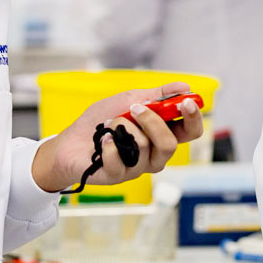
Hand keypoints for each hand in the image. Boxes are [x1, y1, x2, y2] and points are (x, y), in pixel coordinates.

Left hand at [31, 82, 204, 192]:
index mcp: (161, 134)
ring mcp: (137, 167)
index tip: (186, 101)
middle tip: (135, 108)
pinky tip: (101, 140)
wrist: (70, 140)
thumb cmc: (100, 121)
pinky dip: (108, 145)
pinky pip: (121, 160)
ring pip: (145, 149)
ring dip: (123, 128)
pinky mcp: (119, 176)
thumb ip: (157, 95)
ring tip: (109, 124)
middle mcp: (154, 154)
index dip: (193, 118)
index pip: (189, 131)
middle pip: (171, 144)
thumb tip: (185, 86)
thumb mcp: (129, 100)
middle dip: (153, 122)